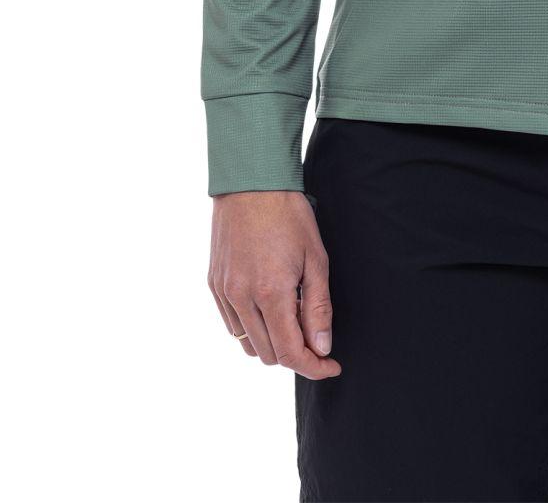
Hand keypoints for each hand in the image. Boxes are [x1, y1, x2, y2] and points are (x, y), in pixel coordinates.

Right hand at [208, 190, 340, 380]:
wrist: (250, 182)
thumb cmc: (289, 215)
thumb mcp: (315, 258)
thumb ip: (317, 307)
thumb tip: (321, 347)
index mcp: (270, 293)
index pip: (290, 353)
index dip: (313, 367)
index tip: (331, 365)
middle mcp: (241, 298)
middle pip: (268, 355)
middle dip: (296, 355)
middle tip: (316, 339)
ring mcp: (224, 292)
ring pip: (248, 344)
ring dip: (273, 344)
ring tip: (293, 318)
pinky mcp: (214, 285)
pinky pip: (232, 325)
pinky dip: (253, 328)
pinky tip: (270, 307)